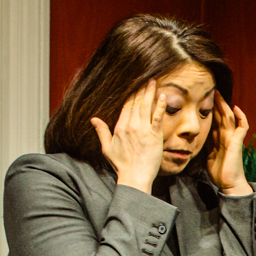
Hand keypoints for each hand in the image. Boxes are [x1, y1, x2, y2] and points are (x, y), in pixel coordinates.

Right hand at [92, 78, 163, 192]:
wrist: (134, 177)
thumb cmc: (121, 165)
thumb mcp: (107, 148)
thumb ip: (101, 131)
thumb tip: (93, 119)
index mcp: (120, 127)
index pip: (126, 106)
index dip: (131, 94)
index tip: (135, 85)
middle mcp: (131, 126)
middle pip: (136, 103)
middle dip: (141, 89)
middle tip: (146, 78)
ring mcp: (143, 130)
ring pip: (146, 107)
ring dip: (150, 93)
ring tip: (153, 82)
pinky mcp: (155, 136)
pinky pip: (157, 117)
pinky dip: (160, 106)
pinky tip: (162, 96)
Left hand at [209, 95, 252, 195]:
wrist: (228, 183)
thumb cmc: (219, 172)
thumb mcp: (208, 154)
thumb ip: (206, 144)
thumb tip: (196, 137)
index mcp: (219, 138)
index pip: (214, 119)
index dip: (209, 109)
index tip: (201, 99)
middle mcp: (226, 135)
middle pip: (221, 115)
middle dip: (215, 103)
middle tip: (209, 90)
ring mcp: (233, 138)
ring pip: (229, 117)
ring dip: (224, 105)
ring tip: (218, 94)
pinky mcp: (237, 142)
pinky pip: (242, 127)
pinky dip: (241, 117)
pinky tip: (236, 108)